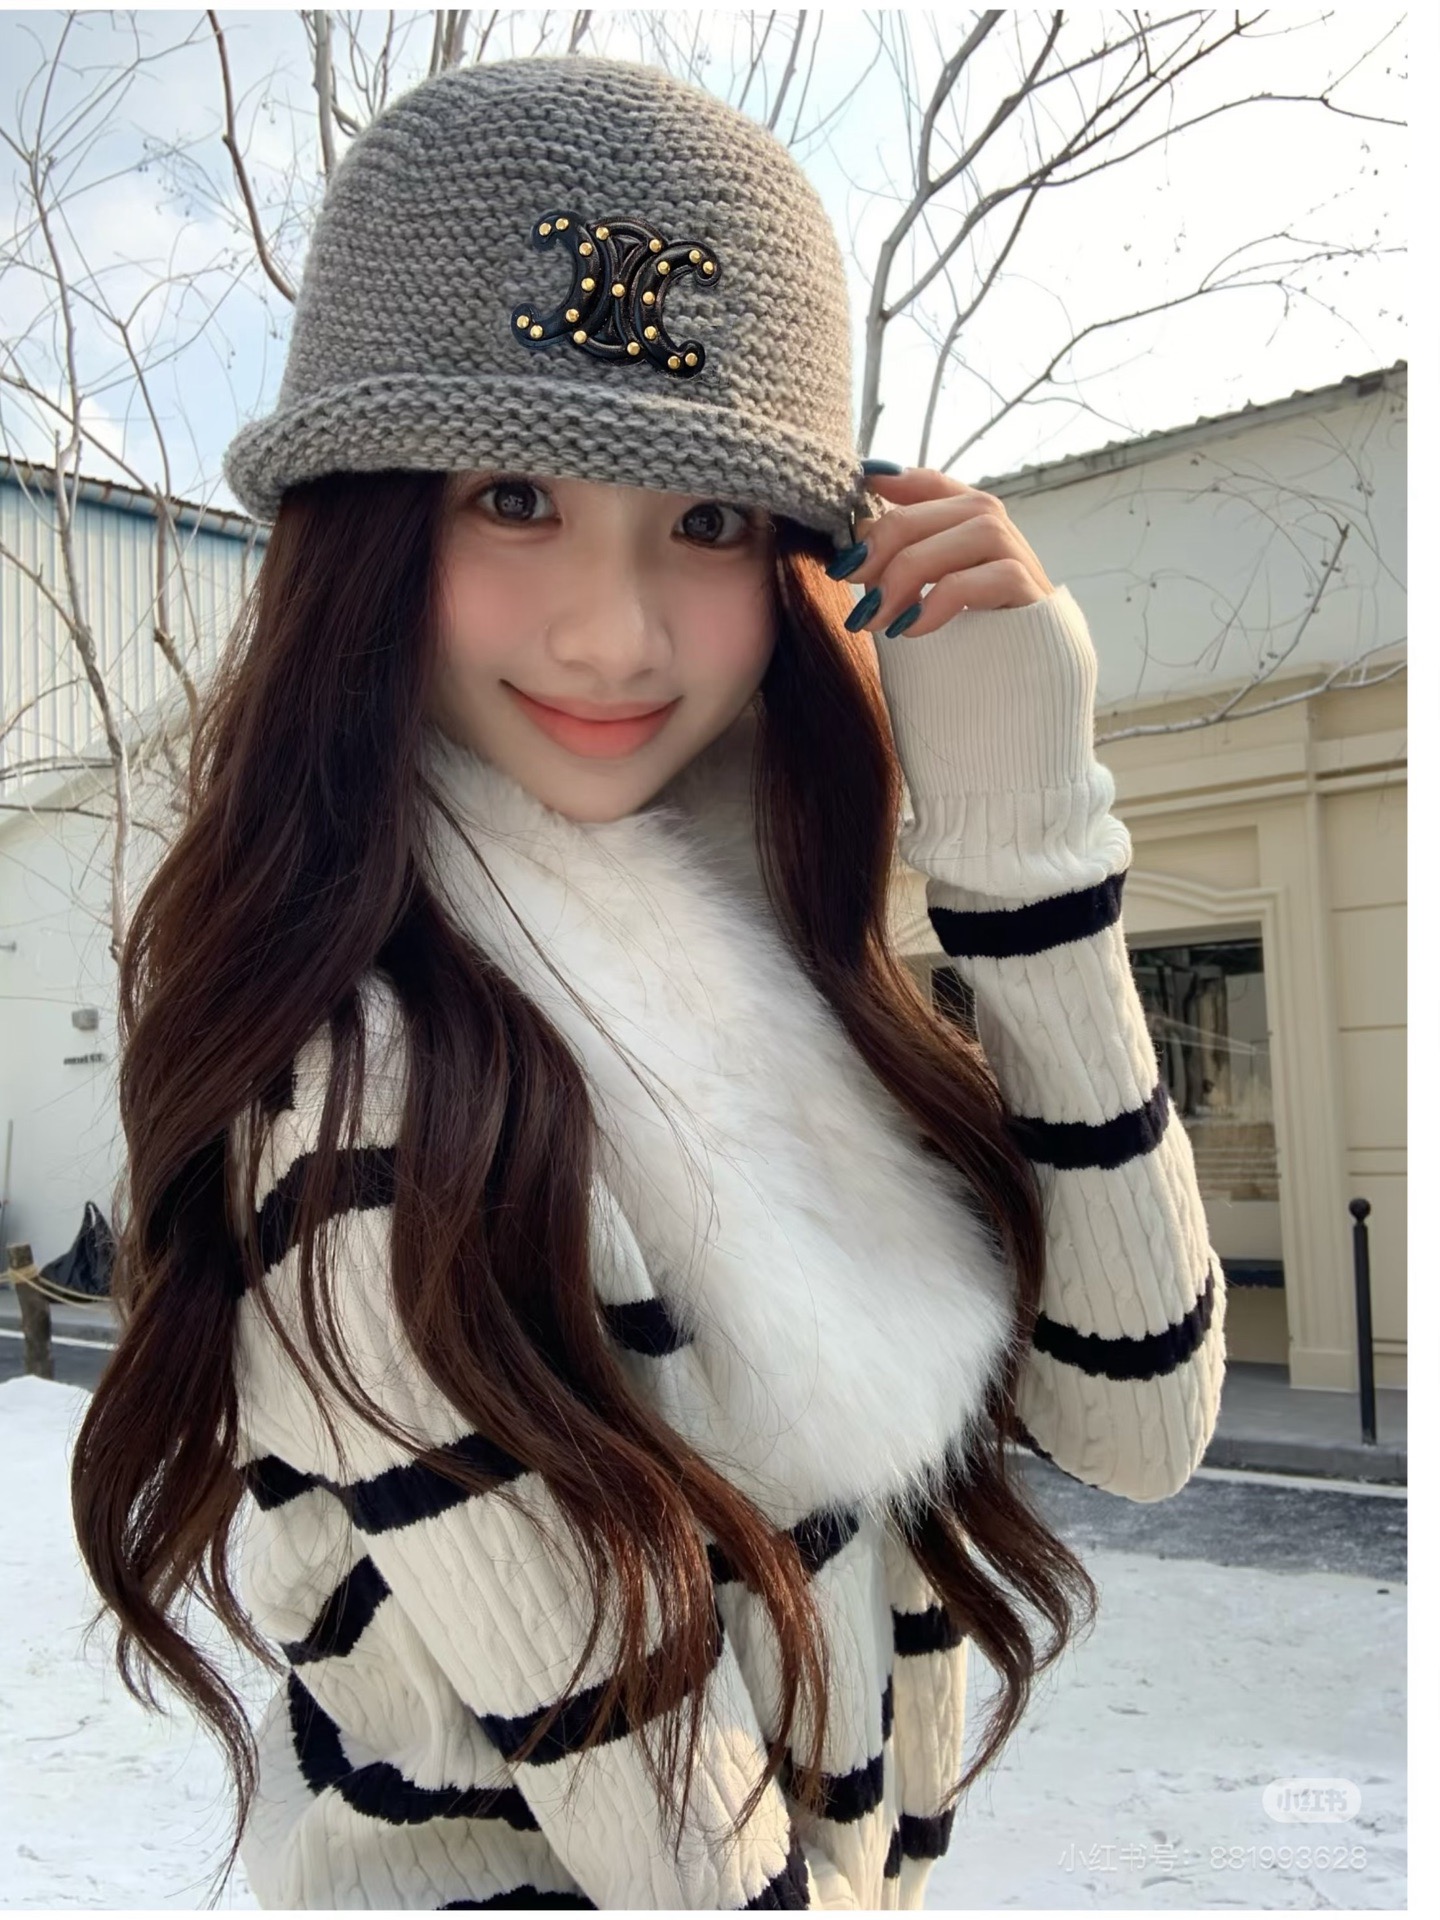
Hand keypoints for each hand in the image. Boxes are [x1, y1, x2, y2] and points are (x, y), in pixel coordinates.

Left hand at [835, 465, 1055, 636]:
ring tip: (878, 616)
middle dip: (886, 537)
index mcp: (967, 526)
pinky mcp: (1032, 594)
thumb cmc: (958, 643)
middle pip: (941, 507)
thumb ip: (895, 561)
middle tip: (849, 575)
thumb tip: (860, 530)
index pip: (934, 484)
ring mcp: (1020, 559)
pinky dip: (940, 600)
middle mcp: (997, 533)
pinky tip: (911, 629)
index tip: (860, 483)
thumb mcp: (918, 597)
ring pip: (973, 531)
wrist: (1015, 696)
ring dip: (910, 570)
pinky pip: (988, 577)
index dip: (895, 478)